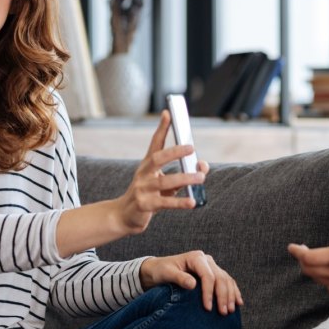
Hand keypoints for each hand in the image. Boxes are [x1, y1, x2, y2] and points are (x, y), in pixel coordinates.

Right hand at [114, 111, 208, 234]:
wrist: (125, 216)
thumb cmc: (150, 195)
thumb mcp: (167, 183)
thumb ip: (185, 174)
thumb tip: (203, 167)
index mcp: (148, 165)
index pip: (155, 142)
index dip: (162, 128)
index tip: (168, 113)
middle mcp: (143, 173)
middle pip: (158, 158)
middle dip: (175, 151)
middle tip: (192, 148)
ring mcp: (143, 189)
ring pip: (165, 181)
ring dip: (185, 178)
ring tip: (201, 177)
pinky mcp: (145, 205)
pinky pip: (165, 203)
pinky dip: (180, 202)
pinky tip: (193, 202)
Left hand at [139, 250, 242, 314]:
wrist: (159, 269)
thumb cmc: (161, 271)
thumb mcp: (167, 273)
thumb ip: (179, 278)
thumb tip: (193, 285)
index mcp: (196, 258)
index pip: (208, 276)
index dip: (209, 292)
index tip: (208, 308)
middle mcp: (206, 260)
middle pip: (220, 278)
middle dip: (223, 296)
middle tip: (223, 312)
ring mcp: (211, 266)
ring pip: (226, 280)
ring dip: (230, 295)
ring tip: (230, 311)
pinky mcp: (213, 273)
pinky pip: (227, 281)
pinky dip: (234, 291)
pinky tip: (238, 302)